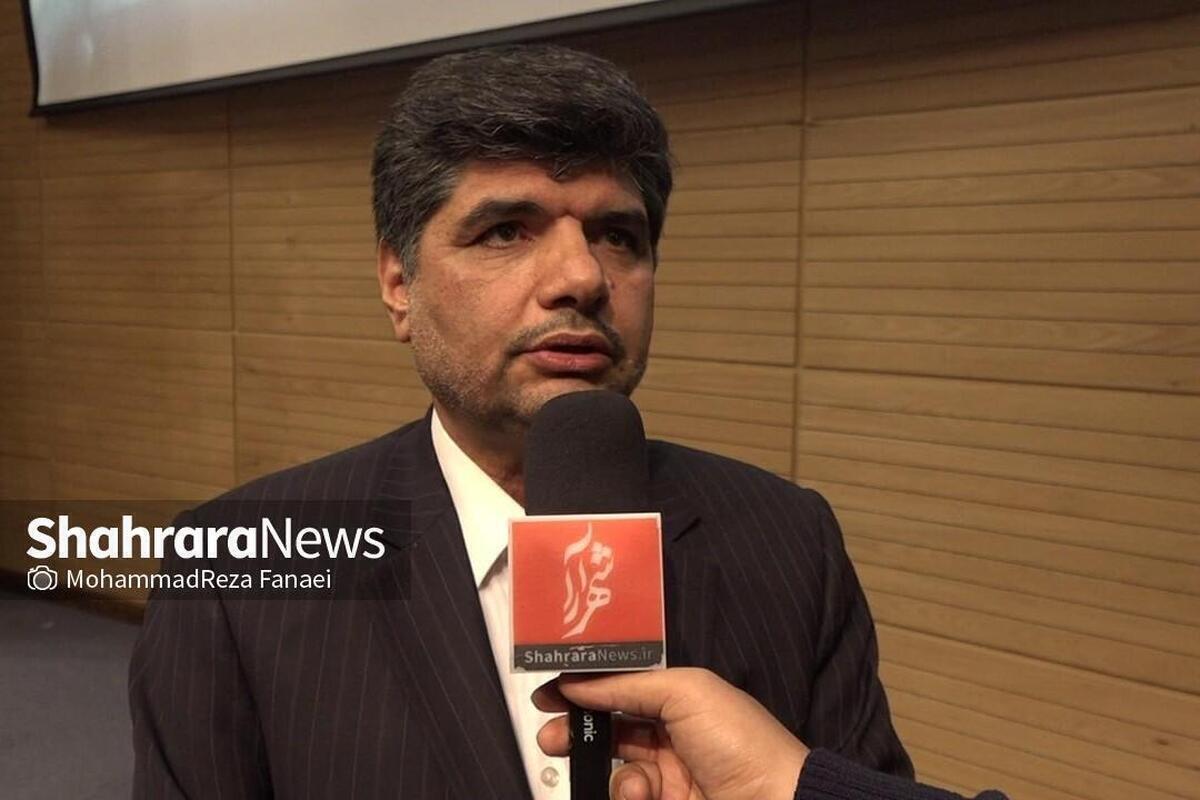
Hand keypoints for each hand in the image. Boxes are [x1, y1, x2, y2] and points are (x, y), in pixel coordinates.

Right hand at [534, 667, 807, 799]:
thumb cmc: (739, 740)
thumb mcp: (686, 692)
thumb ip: (627, 684)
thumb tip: (577, 682)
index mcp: (682, 699)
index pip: (623, 688)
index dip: (586, 689)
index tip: (548, 692)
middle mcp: (673, 736)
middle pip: (610, 730)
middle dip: (577, 732)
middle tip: (551, 736)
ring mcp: (669, 779)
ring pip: (617, 772)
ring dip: (617, 776)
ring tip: (637, 786)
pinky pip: (627, 798)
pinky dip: (629, 796)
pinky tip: (648, 797)